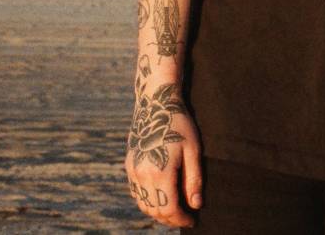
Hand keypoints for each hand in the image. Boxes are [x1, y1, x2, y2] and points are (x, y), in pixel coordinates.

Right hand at [125, 82, 202, 227]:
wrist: (155, 104)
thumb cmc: (179, 125)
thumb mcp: (193, 150)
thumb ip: (193, 180)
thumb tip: (196, 205)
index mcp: (159, 172)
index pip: (168, 208)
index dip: (181, 219)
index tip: (193, 220)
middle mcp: (142, 175)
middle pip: (154, 210)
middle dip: (170, 218)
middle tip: (186, 217)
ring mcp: (132, 170)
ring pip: (142, 204)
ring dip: (158, 212)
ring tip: (176, 210)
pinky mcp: (129, 166)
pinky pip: (136, 193)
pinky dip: (148, 201)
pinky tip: (162, 198)